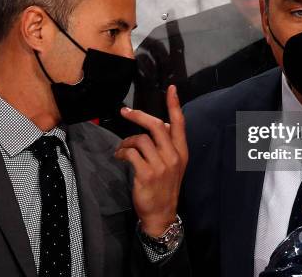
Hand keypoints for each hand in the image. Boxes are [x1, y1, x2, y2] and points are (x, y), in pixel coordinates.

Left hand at [114, 85, 187, 236]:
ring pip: (140, 139)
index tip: (171, 88)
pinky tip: (120, 157)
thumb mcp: (173, 165)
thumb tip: (160, 125)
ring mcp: (161, 166)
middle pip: (156, 126)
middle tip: (125, 112)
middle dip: (138, 116)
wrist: (161, 213)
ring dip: (127, 141)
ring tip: (122, 149)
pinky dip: (122, 152)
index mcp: (181, 152)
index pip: (179, 123)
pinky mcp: (146, 174)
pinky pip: (131, 153)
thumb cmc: (164, 187)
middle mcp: (173, 156)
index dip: (175, 104)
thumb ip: (168, 145)